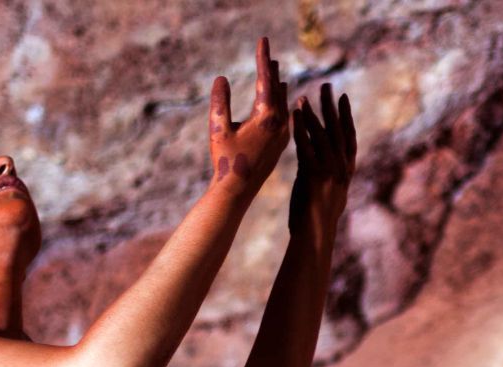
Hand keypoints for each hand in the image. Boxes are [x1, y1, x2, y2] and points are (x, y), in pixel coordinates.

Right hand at [209, 37, 289, 195]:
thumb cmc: (226, 160)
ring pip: (282, 104)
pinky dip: (281, 105)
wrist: (238, 191)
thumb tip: (221, 79)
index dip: (262, 58)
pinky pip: (284, 118)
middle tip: (269, 53)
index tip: (263, 40)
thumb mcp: (218, 128)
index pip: (265, 80)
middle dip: (271, 70)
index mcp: (266, 117)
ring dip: (277, 87)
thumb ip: (220, 102)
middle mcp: (279, 124)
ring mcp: (282, 135)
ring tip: (276, 73)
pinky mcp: (280, 144)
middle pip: (277, 89)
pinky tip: (280, 103)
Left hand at [288, 81, 356, 235]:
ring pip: (323, 136)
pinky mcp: (314, 176)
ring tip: (307, 95)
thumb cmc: (317, 221)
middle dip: (332, 107)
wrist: (315, 237)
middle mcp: (341, 170)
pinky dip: (301, 129)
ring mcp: (329, 173)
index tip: (343, 98)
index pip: (349, 138)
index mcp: (346, 173)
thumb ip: (327, 177)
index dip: (346, 117)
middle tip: (327, 86)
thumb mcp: (328, 195)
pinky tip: (295, 115)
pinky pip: (307, 147)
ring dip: (314, 114)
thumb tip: (323, 169)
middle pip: (338, 131)